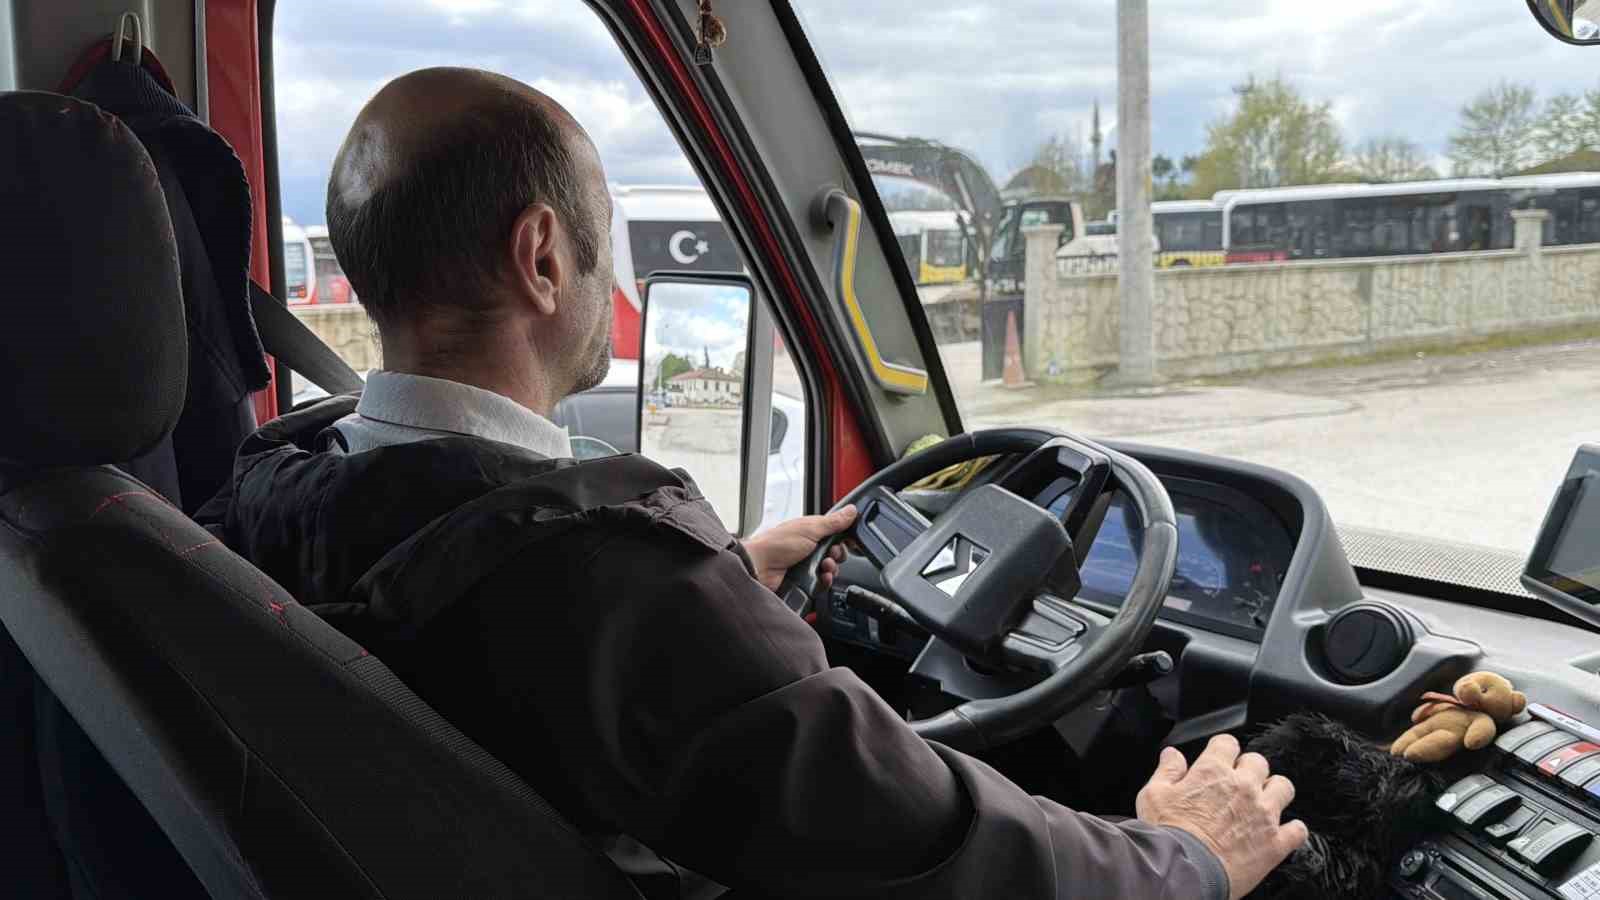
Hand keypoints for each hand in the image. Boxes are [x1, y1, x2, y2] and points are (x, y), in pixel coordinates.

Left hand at [742, 505, 857, 592]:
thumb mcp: (810, 529)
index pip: (835, 534)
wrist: (759, 567)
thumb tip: (851, 511)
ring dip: (831, 568)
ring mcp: (806, 565)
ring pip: (830, 569)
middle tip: (830, 553)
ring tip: (823, 566)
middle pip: (835, 553)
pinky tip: (821, 577)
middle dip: (837, 554)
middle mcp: (809, 548)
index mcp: (810, 531)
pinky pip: (822, 583)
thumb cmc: (777, 543)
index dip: (843, 538)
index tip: (849, 541)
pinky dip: (825, 581)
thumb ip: (833, 522)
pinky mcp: (804, 581)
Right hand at [1135, 735, 1306, 899]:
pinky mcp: (1275, 842)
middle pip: (1258, 762)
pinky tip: (1282, 832)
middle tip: (1238, 783)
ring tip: (1263, 802)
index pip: (1227, 743)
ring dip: (1275, 792)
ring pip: (1284, 787)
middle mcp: (1243, 787)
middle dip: (1249, 769)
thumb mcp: (1154, 795)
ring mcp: (1263, 814)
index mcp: (1213, 772)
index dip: (1222, 749)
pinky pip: (1298, 830)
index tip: (1219, 758)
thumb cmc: (1168, 834)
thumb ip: (1167, 770)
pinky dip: (1292, 830)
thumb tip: (1172, 755)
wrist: (1185, 871)